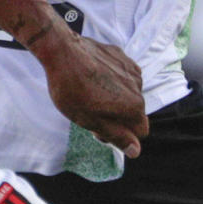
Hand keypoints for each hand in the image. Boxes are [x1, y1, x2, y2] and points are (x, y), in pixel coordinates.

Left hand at [38, 33, 148, 157]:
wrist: (62, 52)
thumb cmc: (72, 90)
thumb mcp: (91, 121)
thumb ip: (117, 136)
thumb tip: (136, 151)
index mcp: (133, 107)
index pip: (141, 132)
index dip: (121, 135)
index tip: (99, 128)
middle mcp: (138, 87)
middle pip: (134, 112)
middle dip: (117, 117)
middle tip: (90, 112)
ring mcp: (131, 70)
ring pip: (129, 94)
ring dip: (115, 98)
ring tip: (90, 92)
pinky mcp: (122, 57)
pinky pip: (123, 76)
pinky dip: (112, 80)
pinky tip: (93, 77)